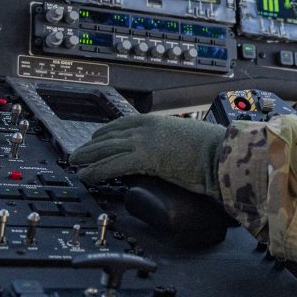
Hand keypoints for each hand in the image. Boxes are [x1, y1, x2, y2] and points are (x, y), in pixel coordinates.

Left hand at [70, 115, 226, 197]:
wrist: (220, 152)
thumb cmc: (211, 147)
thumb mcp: (186, 137)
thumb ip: (170, 140)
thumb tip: (165, 151)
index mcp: (158, 121)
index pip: (124, 123)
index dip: (107, 132)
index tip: (96, 137)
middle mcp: (148, 128)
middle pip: (111, 135)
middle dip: (92, 145)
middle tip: (78, 152)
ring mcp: (145, 141)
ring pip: (107, 149)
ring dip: (88, 157)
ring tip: (76, 163)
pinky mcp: (144, 157)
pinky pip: (113, 165)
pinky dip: (97, 171)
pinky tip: (87, 176)